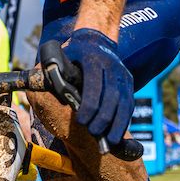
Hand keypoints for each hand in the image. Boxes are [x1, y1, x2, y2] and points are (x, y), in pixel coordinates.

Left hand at [63, 28, 133, 145]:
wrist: (96, 39)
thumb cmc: (74, 53)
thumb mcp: (62, 56)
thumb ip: (55, 72)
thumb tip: (50, 91)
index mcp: (93, 59)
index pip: (94, 85)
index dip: (89, 105)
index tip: (81, 121)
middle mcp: (112, 65)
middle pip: (111, 95)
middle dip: (102, 117)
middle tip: (93, 132)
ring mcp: (123, 74)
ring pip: (123, 101)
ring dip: (117, 123)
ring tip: (109, 141)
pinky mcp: (129, 82)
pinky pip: (129, 103)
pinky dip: (124, 120)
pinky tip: (117, 133)